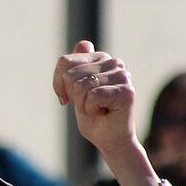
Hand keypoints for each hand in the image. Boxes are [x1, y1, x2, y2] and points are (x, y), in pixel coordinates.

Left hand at [52, 42, 136, 157]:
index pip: (64, 62)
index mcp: (101, 59)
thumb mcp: (76, 90)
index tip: (67, 98)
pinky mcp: (127, 92)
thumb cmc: (93, 118)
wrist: (111, 141)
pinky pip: (93, 96)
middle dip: (73, 96)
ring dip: (83, 105)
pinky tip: (104, 113)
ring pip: (81, 86)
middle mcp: (115, 63)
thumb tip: (84, 43)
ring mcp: (123, 76)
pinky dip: (91, 110)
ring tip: (97, 109)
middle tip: (88, 106)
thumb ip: (76, 67)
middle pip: (71, 75)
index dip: (59, 84)